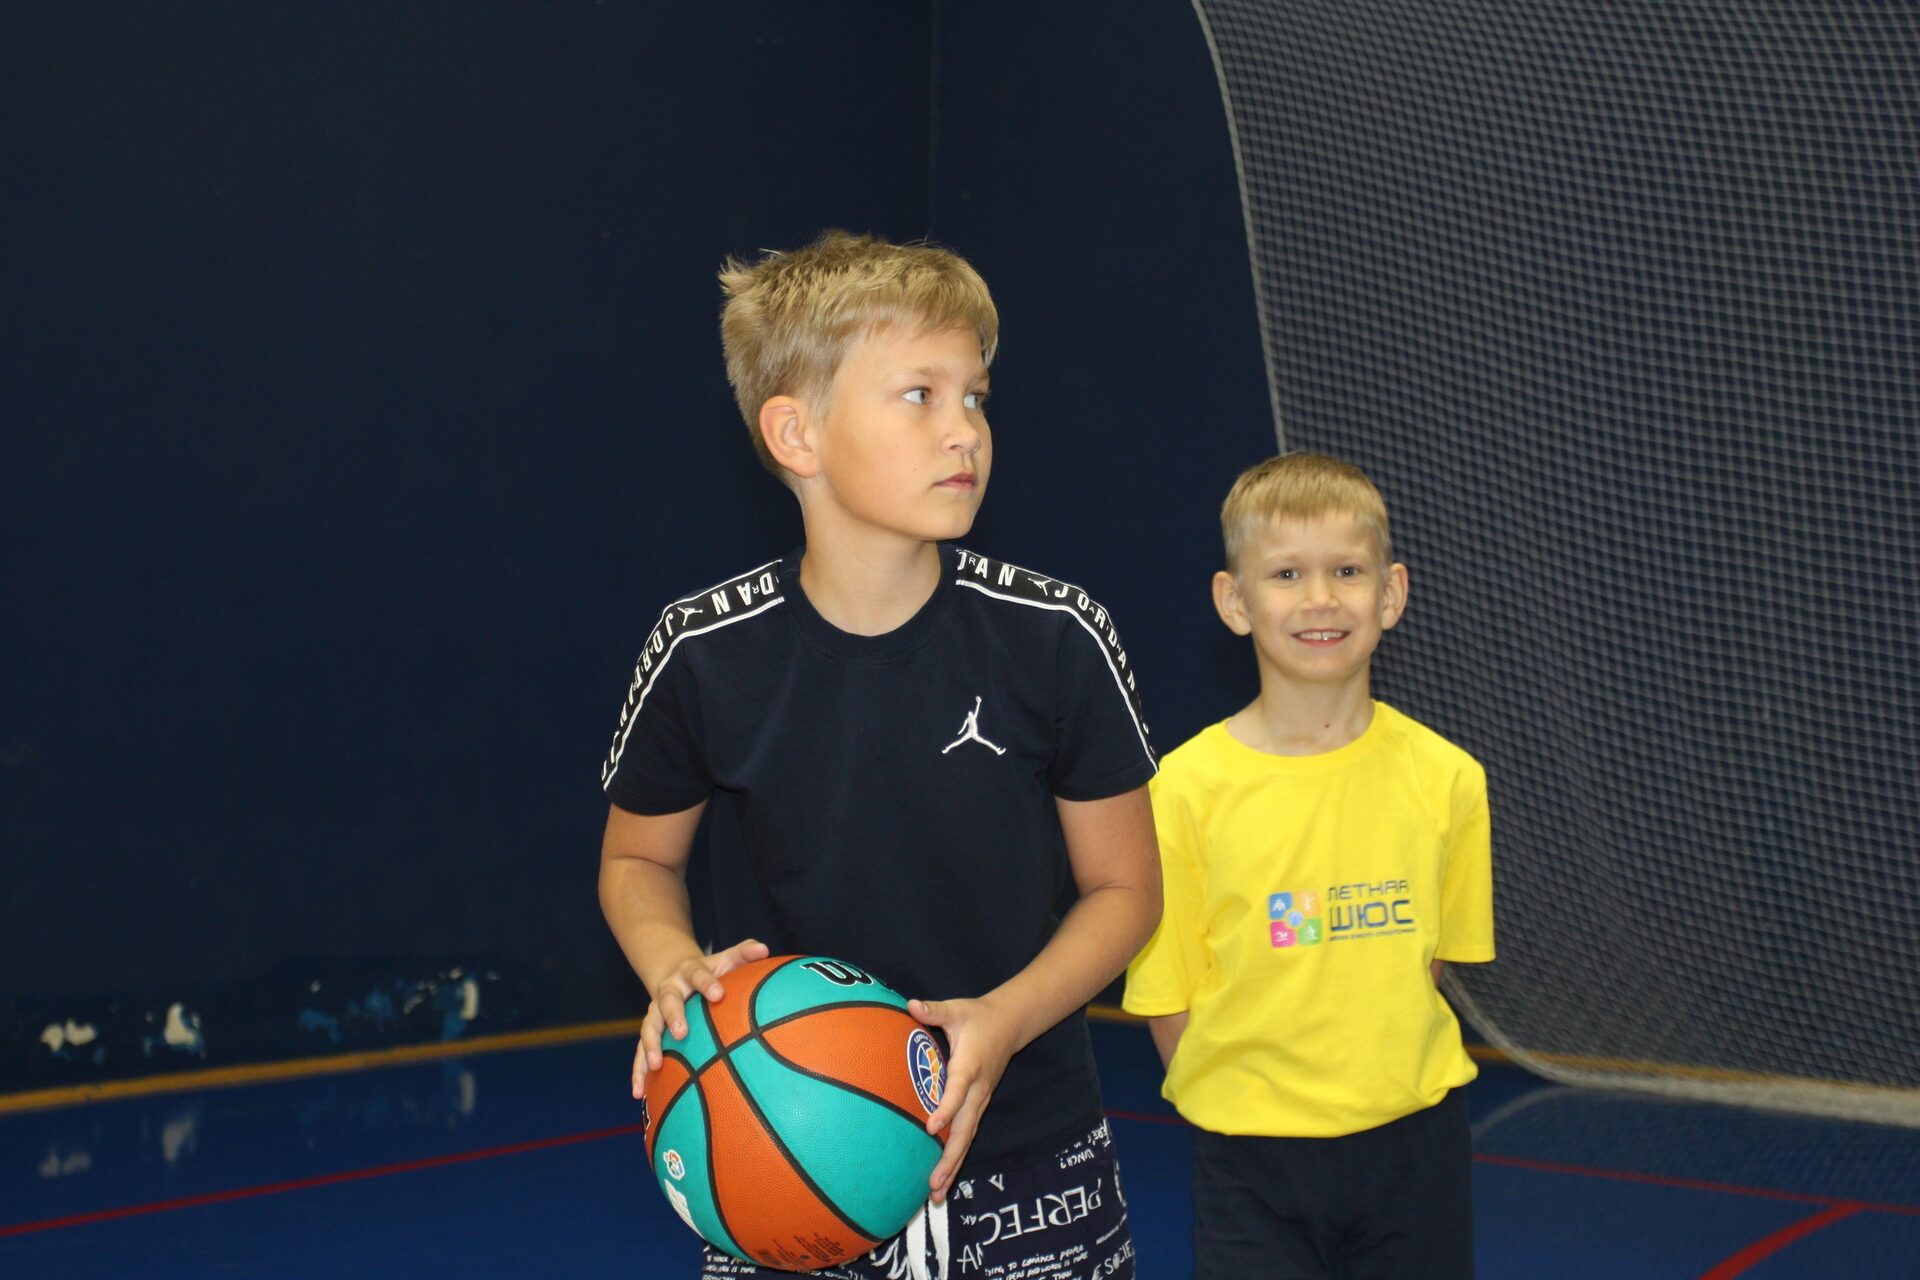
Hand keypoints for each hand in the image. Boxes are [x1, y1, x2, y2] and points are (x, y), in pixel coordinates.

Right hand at [632, 937, 769, 1098]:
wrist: (674, 972)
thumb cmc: (710, 972)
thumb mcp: (725, 959)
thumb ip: (743, 953)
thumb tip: (764, 949)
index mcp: (688, 972)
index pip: (697, 974)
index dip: (707, 983)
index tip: (718, 994)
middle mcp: (668, 991)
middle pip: (667, 1001)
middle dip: (673, 1016)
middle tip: (682, 1032)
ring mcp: (655, 1012)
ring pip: (648, 1029)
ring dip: (649, 1048)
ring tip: (654, 1066)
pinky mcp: (650, 1032)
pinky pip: (640, 1052)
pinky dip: (638, 1071)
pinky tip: (638, 1093)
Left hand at [908, 993, 1020, 1203]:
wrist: (1010, 1024)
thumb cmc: (977, 1017)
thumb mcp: (957, 1009)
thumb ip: (934, 1010)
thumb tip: (911, 1004)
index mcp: (970, 1066)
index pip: (958, 1091)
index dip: (946, 1109)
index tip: (930, 1127)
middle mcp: (978, 1090)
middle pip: (965, 1129)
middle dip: (949, 1157)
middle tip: (933, 1182)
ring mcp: (980, 1102)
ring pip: (967, 1139)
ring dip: (952, 1167)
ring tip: (935, 1195)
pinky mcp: (978, 1107)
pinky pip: (967, 1136)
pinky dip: (956, 1159)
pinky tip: (942, 1180)